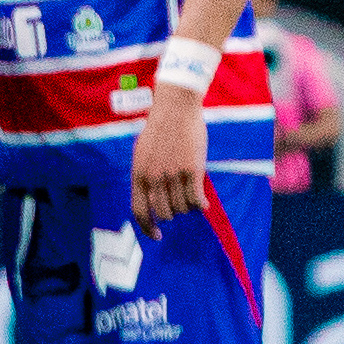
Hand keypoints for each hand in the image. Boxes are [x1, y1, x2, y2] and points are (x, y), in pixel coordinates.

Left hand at [133, 86, 208, 225]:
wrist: (176, 108)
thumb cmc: (160, 130)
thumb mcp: (142, 153)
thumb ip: (144, 176)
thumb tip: (150, 203)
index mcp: (138, 173)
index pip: (140, 211)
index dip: (148, 228)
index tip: (158, 236)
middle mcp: (154, 177)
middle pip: (164, 213)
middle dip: (173, 213)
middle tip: (179, 204)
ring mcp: (173, 174)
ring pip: (182, 207)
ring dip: (188, 206)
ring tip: (191, 195)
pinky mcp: (193, 170)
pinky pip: (197, 199)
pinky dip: (201, 205)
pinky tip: (204, 204)